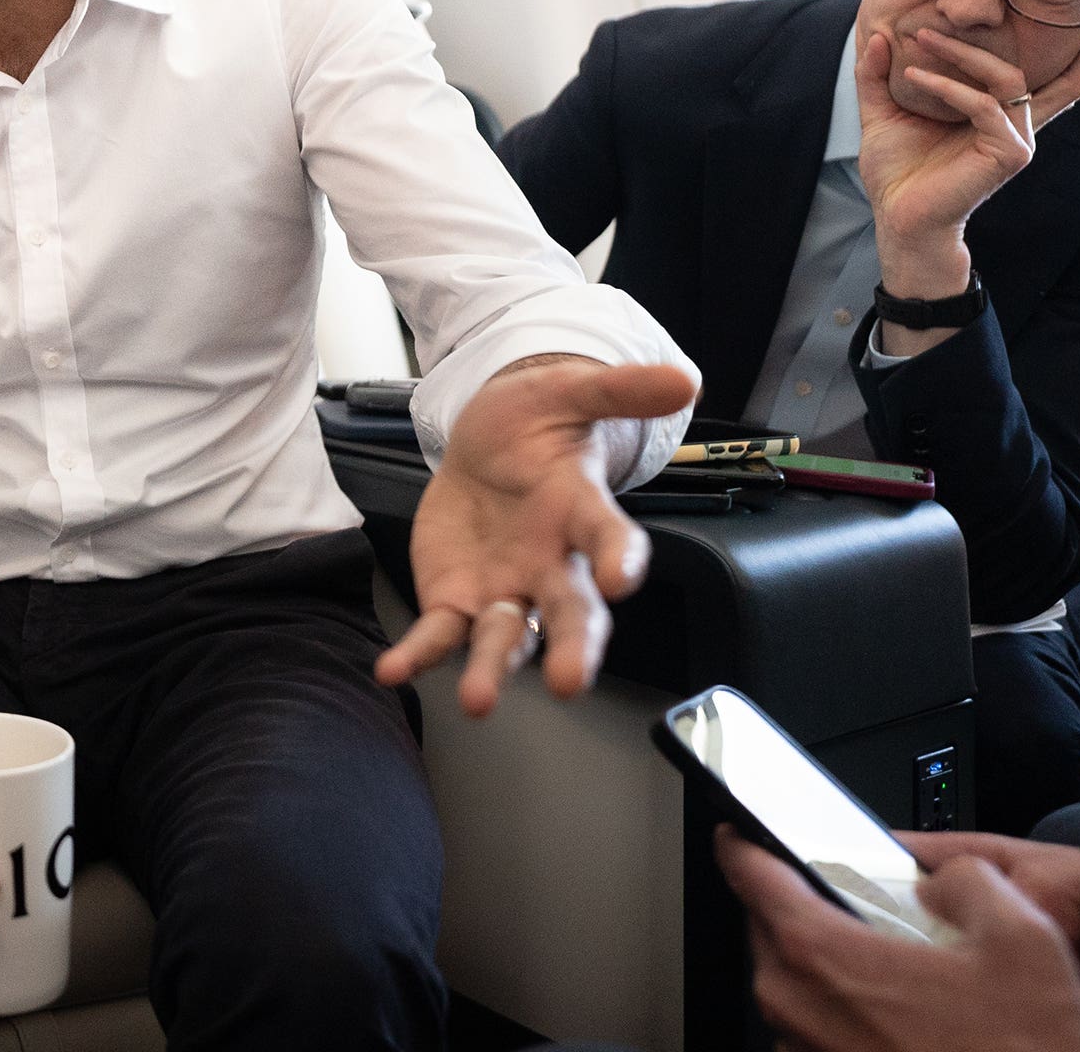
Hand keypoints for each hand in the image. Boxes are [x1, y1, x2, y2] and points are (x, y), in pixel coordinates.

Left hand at [377, 358, 697, 713]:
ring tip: (477, 700)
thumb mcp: (568, 392)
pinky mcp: (457, 599)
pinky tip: (394, 671)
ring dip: (492, 670)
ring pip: (506, 638)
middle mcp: (552, 564)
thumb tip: (685, 379)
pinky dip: (420, 655)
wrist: (485, 443)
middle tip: (569, 681)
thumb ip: (618, 390)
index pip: (610, 538)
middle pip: (569, 613)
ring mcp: (505, 589)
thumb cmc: (536, 423)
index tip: (621, 577)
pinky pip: (440, 634)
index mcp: (582, 513)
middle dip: (572, 648)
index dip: (619, 558)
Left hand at [721, 829, 1079, 1050]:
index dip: (745, 842)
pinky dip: (847, 1017)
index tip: (741, 831)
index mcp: (825, 956)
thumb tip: (947, 879)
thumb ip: (967, 880)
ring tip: (904, 982)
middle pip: (771, 930)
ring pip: (795, 986)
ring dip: (833, 974)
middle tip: (869, 916)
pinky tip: (907, 1024)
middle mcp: (797, 1009)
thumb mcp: (1024, 939)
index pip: (749, 873)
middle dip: (808, 912)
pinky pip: (815, 1032)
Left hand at [856, 0, 1079, 299]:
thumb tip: (875, 33)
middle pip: (1078, 76)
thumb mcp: (884, 111)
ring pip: (1007, 77)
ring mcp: (1019, 140)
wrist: (900, 220)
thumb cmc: (900, 172)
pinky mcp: (1008, 154)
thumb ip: (880, 75)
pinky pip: (982, 105)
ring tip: (920, 37)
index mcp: (1005, 113)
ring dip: (962, 51)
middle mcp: (1022, 124)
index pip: (1062, 73)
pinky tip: (914, 76)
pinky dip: (947, 86)